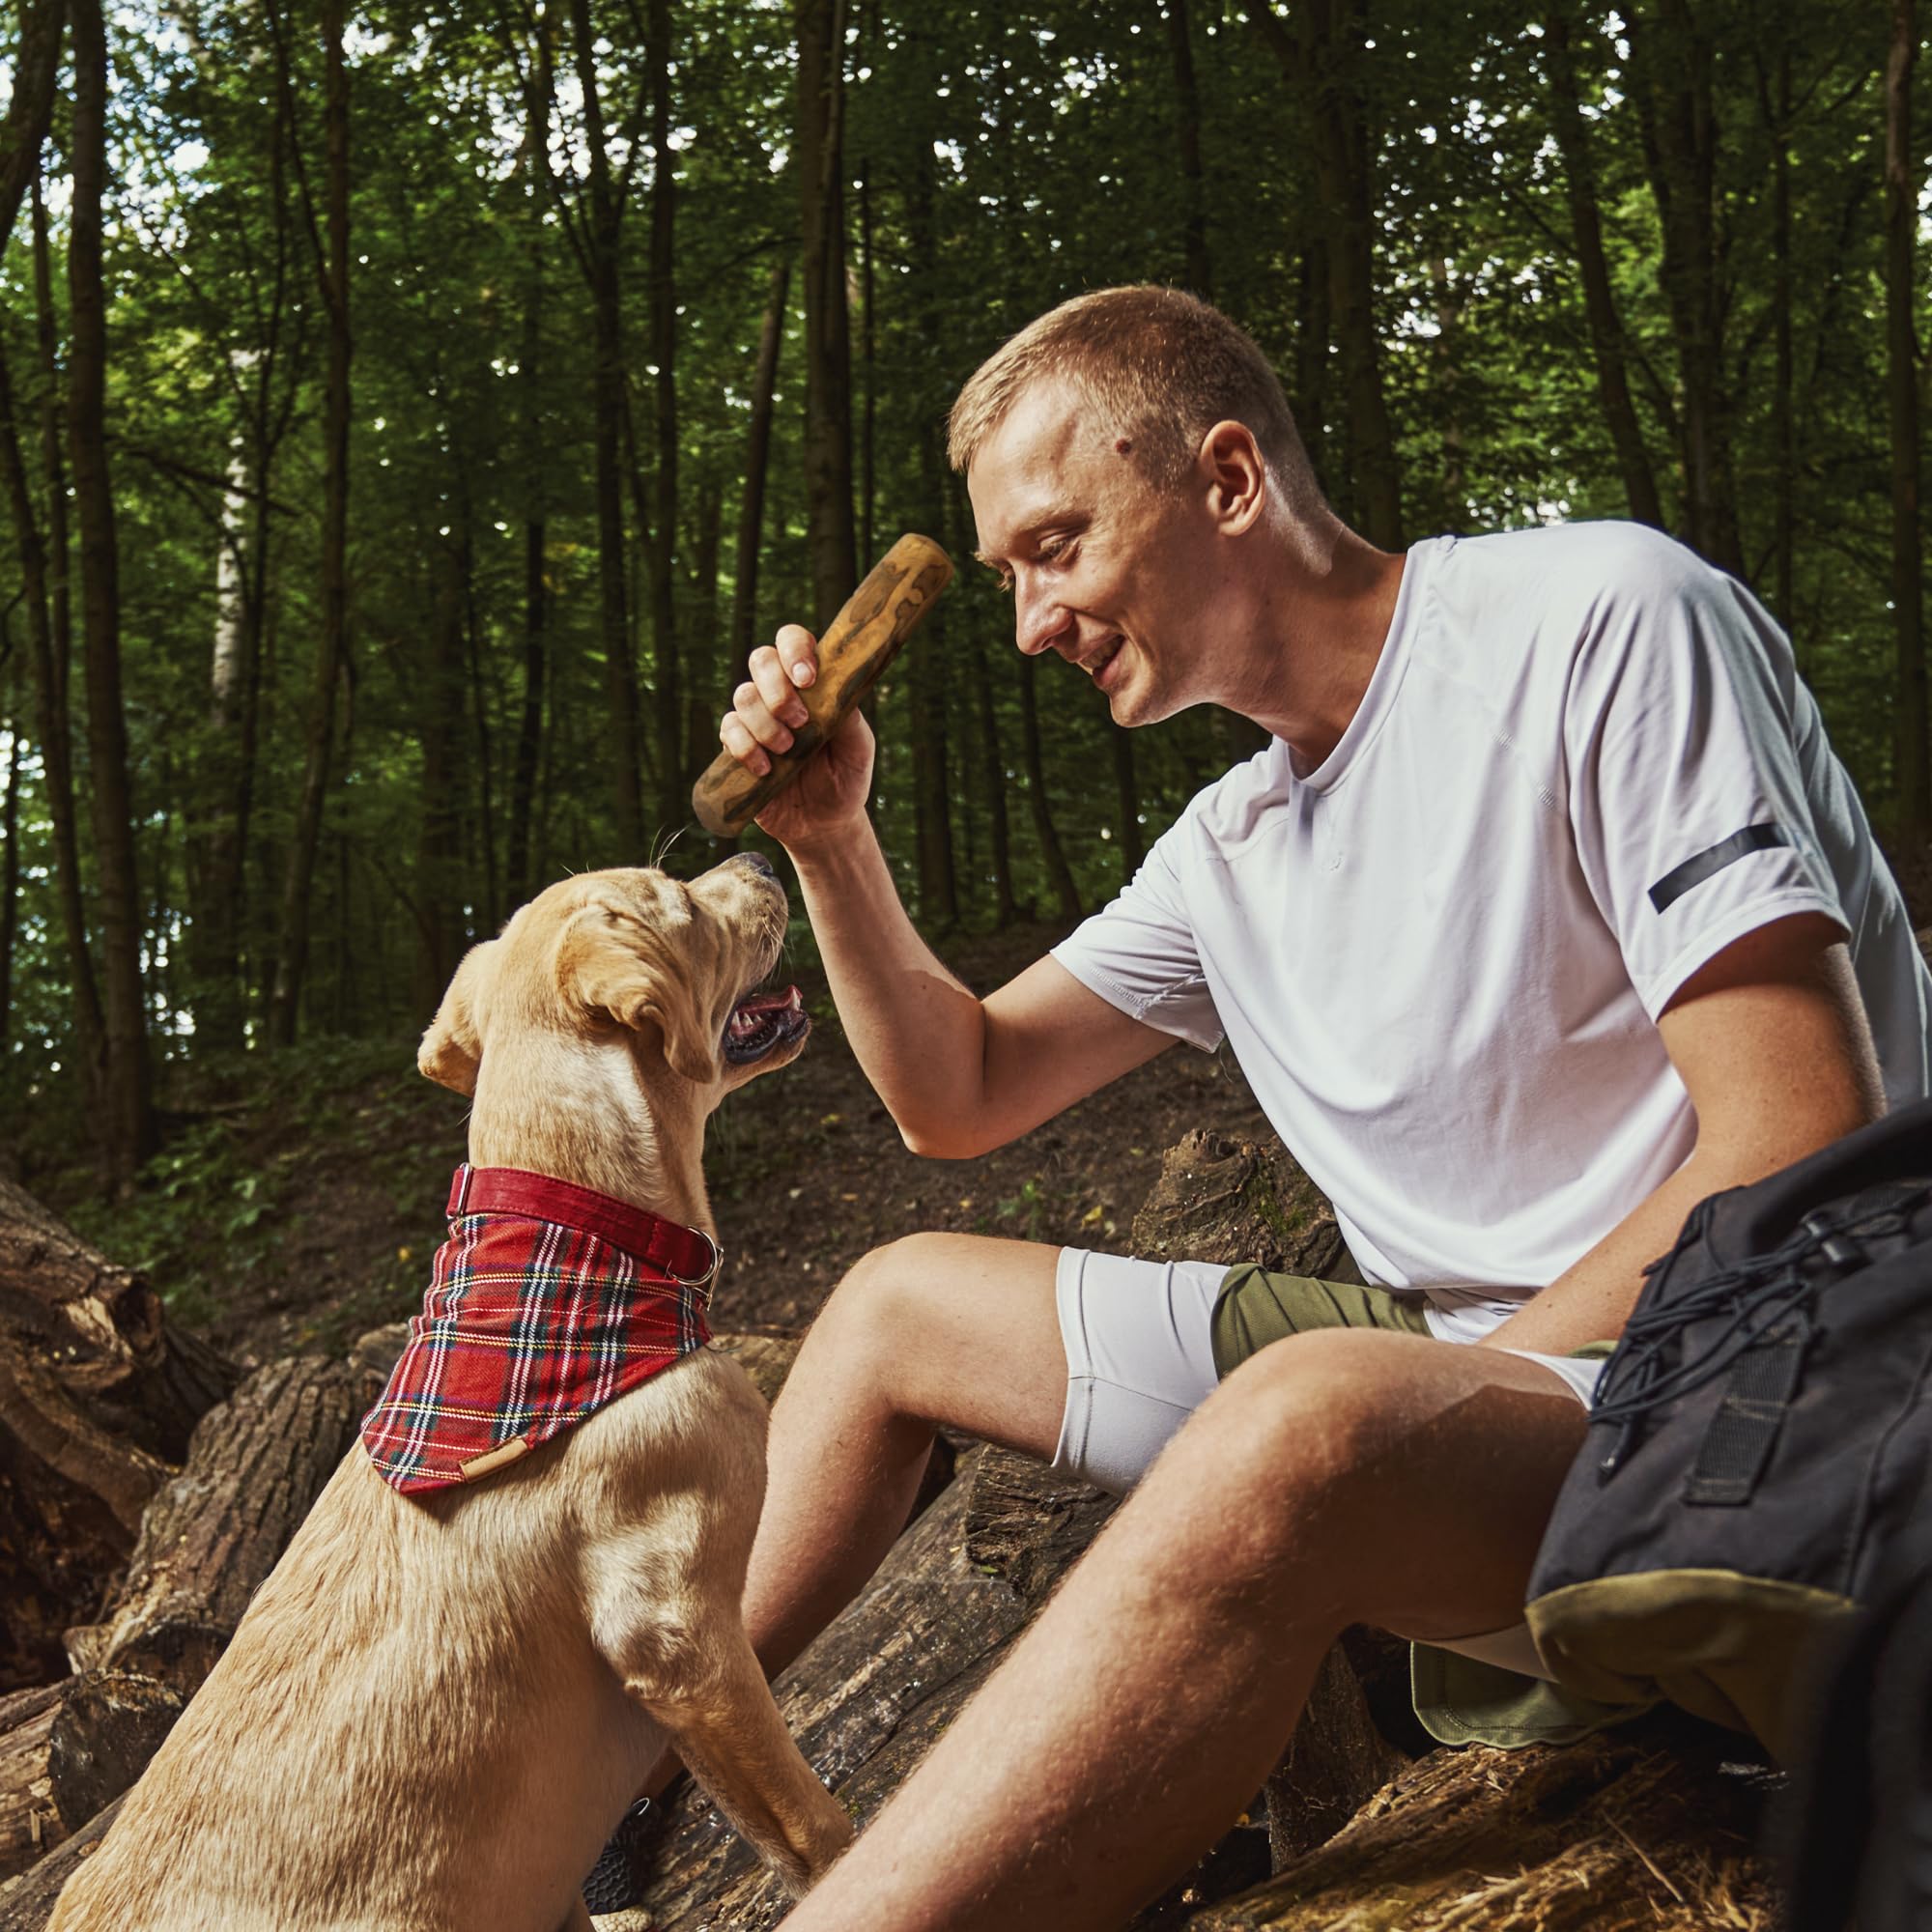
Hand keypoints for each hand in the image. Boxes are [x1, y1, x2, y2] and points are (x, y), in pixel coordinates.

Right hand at [719, 625, 875, 850]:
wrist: (823, 824)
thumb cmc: (845, 778)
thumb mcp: (858, 748)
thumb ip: (849, 718)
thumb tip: (836, 689)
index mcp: (810, 683)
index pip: (792, 641)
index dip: (795, 650)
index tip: (807, 679)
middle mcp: (779, 693)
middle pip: (760, 659)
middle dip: (778, 689)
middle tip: (800, 722)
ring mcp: (755, 717)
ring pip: (743, 695)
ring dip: (766, 723)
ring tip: (788, 750)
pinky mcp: (737, 746)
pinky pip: (729, 729)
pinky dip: (746, 747)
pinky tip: (767, 768)